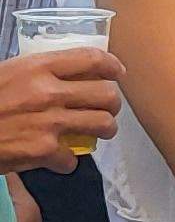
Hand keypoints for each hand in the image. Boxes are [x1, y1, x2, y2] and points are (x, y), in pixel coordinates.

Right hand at [0, 47, 119, 168]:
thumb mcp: (7, 74)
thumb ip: (37, 73)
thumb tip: (64, 73)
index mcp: (38, 67)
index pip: (91, 59)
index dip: (112, 66)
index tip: (117, 73)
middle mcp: (49, 92)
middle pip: (107, 95)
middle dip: (112, 104)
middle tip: (106, 109)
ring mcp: (49, 122)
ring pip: (103, 125)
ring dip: (103, 131)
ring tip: (95, 133)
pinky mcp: (44, 151)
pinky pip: (72, 159)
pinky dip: (66, 162)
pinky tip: (56, 159)